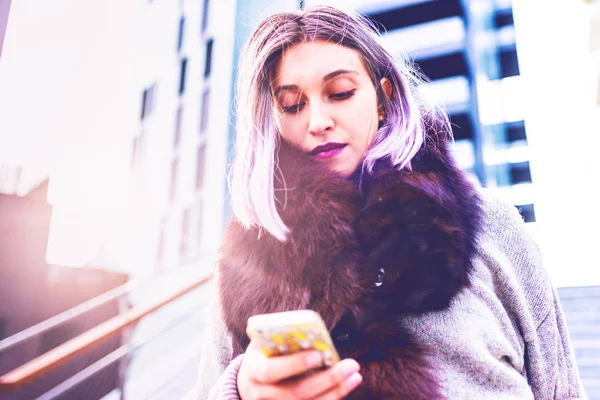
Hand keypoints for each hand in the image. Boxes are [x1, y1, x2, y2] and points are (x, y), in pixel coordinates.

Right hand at [237, 340, 361, 399]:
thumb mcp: (264, 344)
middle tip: (350, 365)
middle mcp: (260, 395)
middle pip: (295, 393)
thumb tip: (313, 329)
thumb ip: (282, 338)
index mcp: (253, 371)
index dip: (294, 365)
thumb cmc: (263, 356)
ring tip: (355, 376)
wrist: (249, 385)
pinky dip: (331, 399)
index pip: (271, 371)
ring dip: (335, 391)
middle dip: (327, 380)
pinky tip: (346, 387)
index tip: (318, 355)